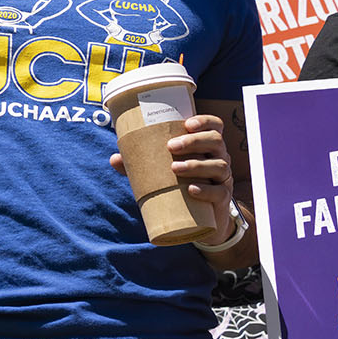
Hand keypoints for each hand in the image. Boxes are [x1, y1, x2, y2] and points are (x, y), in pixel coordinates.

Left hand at [109, 113, 234, 243]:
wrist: (198, 218)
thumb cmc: (180, 184)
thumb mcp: (162, 171)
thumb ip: (140, 164)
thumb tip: (114, 159)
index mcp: (206, 145)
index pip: (215, 125)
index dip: (204, 121)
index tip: (187, 123)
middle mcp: (219, 157)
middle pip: (216, 141)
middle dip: (194, 141)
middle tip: (171, 146)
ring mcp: (223, 178)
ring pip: (219, 165)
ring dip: (196, 164)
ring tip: (174, 168)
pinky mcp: (223, 198)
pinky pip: (220, 192)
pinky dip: (206, 190)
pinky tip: (191, 190)